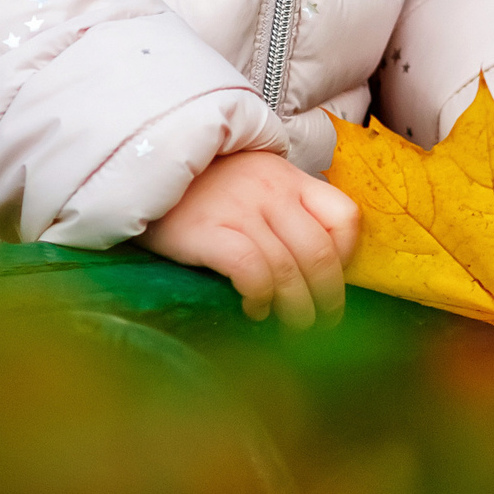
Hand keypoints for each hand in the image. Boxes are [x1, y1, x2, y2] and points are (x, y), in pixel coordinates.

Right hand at [143, 150, 360, 327]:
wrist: (145, 165)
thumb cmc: (202, 183)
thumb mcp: (253, 178)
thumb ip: (284, 206)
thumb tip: (312, 261)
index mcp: (290, 177)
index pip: (344, 216)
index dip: (348, 256)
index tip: (336, 281)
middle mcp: (272, 192)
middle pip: (320, 253)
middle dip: (328, 298)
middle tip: (323, 324)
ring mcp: (241, 210)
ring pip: (288, 269)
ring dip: (297, 309)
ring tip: (292, 327)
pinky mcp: (209, 231)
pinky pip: (251, 271)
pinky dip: (260, 298)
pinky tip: (254, 310)